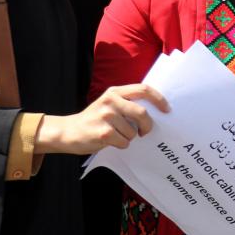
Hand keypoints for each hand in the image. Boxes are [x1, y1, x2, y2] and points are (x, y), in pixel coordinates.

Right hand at [34, 84, 169, 154]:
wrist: (68, 131)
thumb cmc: (94, 119)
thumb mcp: (108, 103)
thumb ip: (127, 102)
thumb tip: (154, 111)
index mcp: (115, 92)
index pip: (143, 89)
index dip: (158, 99)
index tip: (166, 110)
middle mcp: (111, 101)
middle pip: (142, 113)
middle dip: (147, 125)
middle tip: (145, 132)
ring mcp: (106, 116)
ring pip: (133, 131)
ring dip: (129, 137)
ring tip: (117, 135)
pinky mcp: (103, 132)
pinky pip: (124, 142)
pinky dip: (122, 145)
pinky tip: (111, 141)